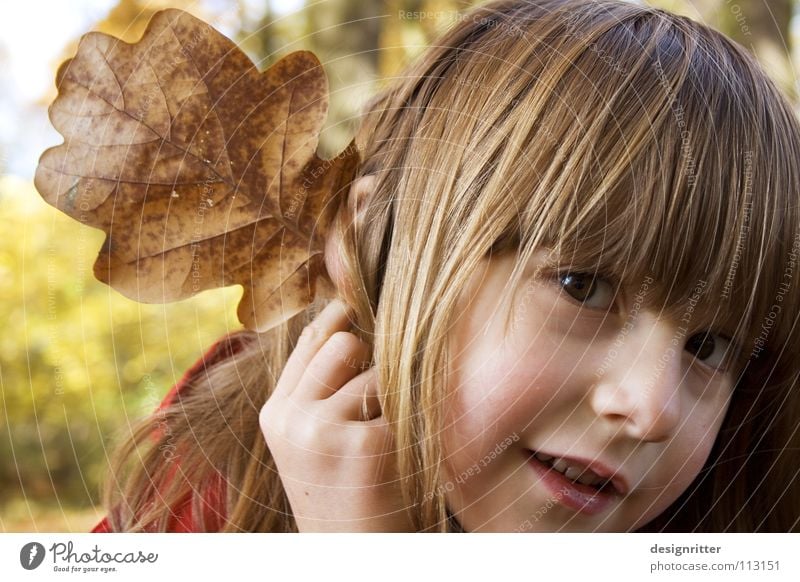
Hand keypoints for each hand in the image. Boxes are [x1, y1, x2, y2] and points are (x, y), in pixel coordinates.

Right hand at [259, 299, 414, 531]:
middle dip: (371, 363)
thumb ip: (320, 385)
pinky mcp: (364, 446)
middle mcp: (292, 418)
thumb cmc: (342, 492)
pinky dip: (410, 427)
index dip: (338, 317)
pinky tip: (396, 461)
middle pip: (346, 344)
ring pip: (379, 374)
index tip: (358, 304)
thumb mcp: (313, 438)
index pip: (310, 342)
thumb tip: (347, 317)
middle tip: (377, 402)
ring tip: (383, 443)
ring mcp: (324, 431)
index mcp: (276, 413)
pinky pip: (404, 405)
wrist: (352, 554)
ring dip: (392, 402)